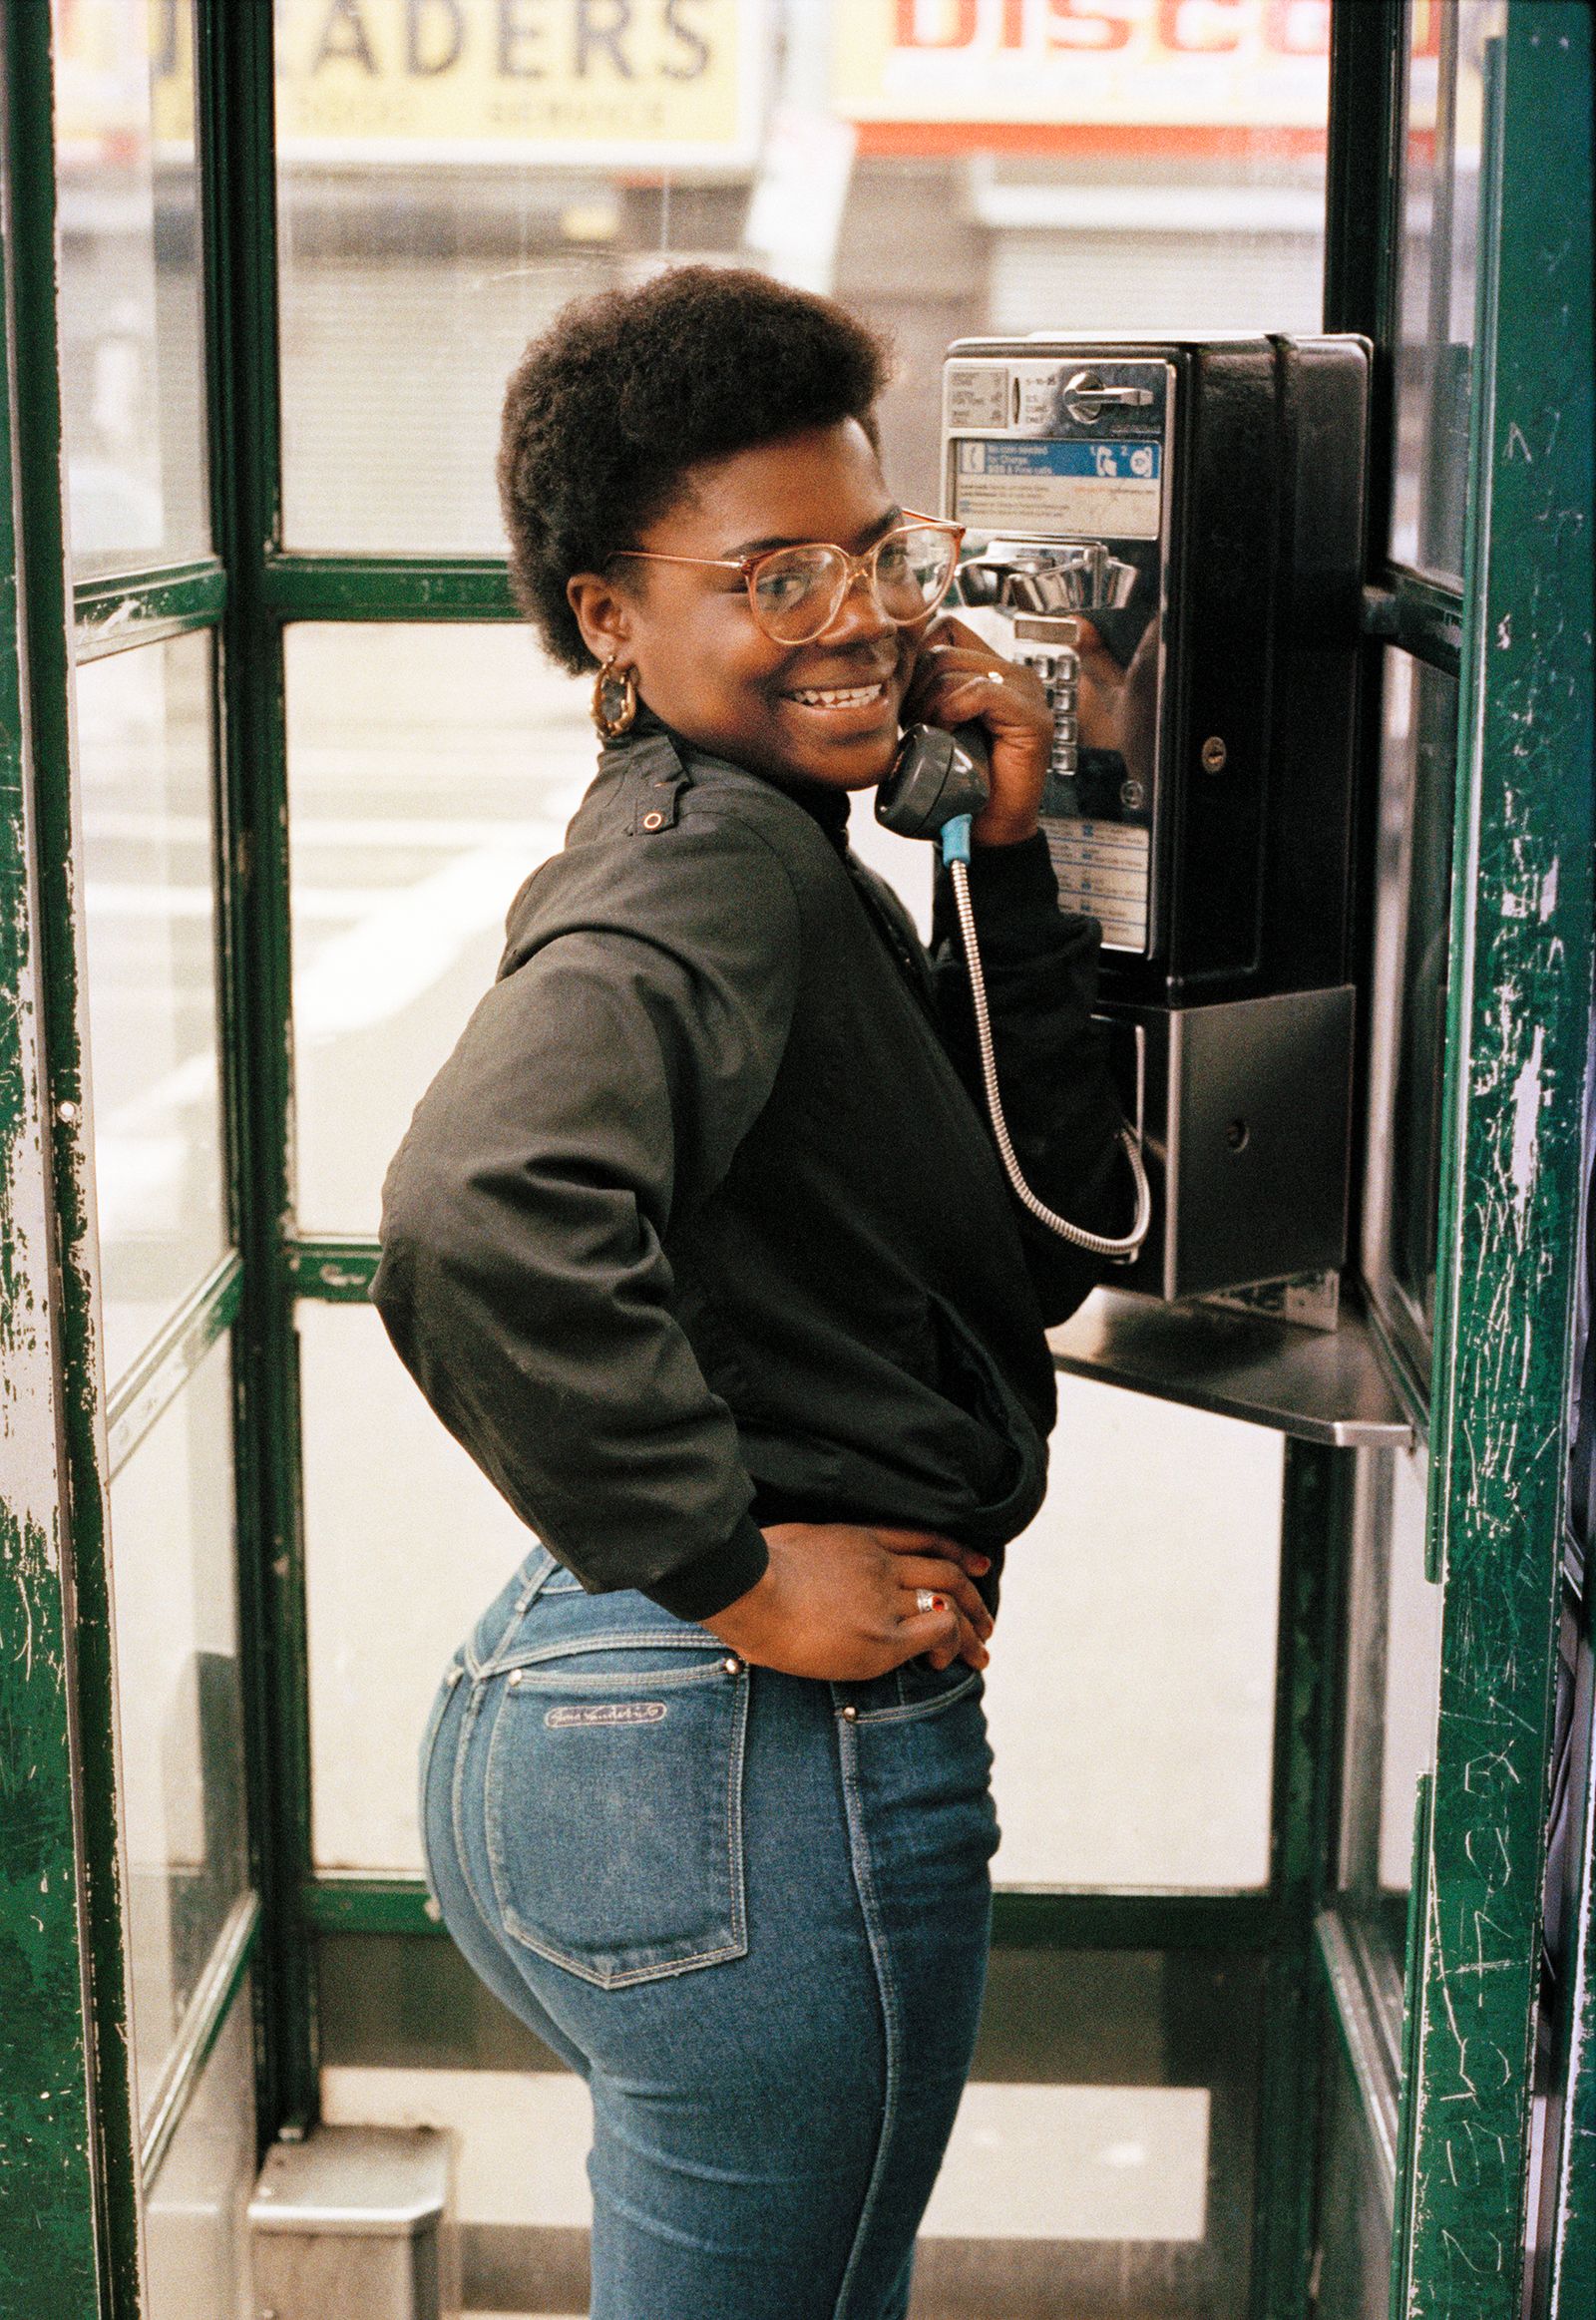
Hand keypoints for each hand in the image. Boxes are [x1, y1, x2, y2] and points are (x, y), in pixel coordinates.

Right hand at [704, 1522, 993, 1681]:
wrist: (748, 1590)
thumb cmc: (748, 1574)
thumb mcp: (785, 1546)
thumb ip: (806, 1557)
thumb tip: (793, 1571)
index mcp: (856, 1538)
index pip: (922, 1539)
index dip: (956, 1552)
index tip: (977, 1565)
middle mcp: (879, 1563)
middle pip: (946, 1570)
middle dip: (974, 1597)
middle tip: (986, 1621)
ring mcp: (884, 1597)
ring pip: (949, 1601)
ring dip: (972, 1628)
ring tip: (982, 1649)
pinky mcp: (883, 1636)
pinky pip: (935, 1632)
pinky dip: (948, 1644)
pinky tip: (944, 1660)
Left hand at [900, 614, 1052, 847]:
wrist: (986, 828)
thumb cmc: (958, 782)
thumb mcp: (929, 724)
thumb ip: (921, 690)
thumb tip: (885, 664)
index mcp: (991, 668)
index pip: (944, 628)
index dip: (916, 660)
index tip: (906, 703)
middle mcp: (1012, 673)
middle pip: (943, 647)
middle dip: (915, 687)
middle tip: (914, 727)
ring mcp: (1026, 692)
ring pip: (954, 667)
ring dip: (930, 705)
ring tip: (932, 736)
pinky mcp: (1032, 716)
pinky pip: (980, 691)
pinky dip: (953, 713)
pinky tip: (949, 737)